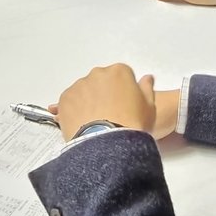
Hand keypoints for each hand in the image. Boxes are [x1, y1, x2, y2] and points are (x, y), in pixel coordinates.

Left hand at [49, 86, 180, 139]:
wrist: (109, 143)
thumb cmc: (131, 125)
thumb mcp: (149, 107)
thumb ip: (146, 88)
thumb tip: (146, 79)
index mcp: (120, 72)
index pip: (121, 76)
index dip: (123, 91)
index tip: (123, 104)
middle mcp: (98, 74)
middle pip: (101, 81)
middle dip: (104, 94)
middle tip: (109, 114)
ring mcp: (80, 85)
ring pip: (84, 91)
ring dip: (88, 101)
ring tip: (95, 122)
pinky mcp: (66, 98)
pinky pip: (70, 101)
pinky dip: (74, 109)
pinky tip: (83, 124)